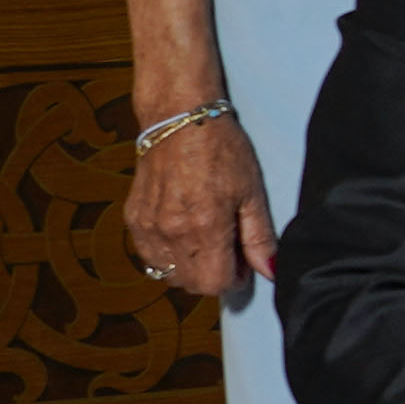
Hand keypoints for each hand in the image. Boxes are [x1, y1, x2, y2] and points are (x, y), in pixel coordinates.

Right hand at [127, 115, 275, 295]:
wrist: (179, 119)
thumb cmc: (221, 150)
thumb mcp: (251, 192)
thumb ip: (259, 238)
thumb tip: (270, 271)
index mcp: (205, 226)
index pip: (215, 284)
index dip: (233, 278)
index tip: (241, 261)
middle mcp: (172, 231)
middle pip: (191, 284)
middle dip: (212, 274)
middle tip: (225, 247)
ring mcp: (148, 226)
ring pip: (168, 274)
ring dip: (189, 267)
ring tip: (203, 238)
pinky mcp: (134, 218)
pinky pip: (149, 256)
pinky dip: (166, 254)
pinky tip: (181, 232)